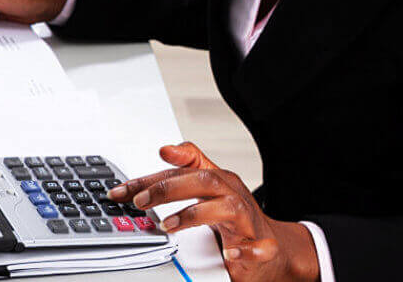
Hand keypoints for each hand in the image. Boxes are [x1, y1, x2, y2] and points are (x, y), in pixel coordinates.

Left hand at [107, 143, 319, 281]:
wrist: (271, 246)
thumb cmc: (235, 215)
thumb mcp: (208, 188)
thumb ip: (185, 169)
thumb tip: (164, 149)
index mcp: (219, 180)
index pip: (184, 170)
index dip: (155, 176)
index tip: (131, 183)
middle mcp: (233, 194)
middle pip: (203, 181)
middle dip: (168, 189)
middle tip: (140, 201)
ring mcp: (248, 219)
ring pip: (227, 208)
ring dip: (194, 215)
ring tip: (169, 225)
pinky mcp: (261, 245)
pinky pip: (257, 246)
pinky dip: (244, 249)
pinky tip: (229, 253)